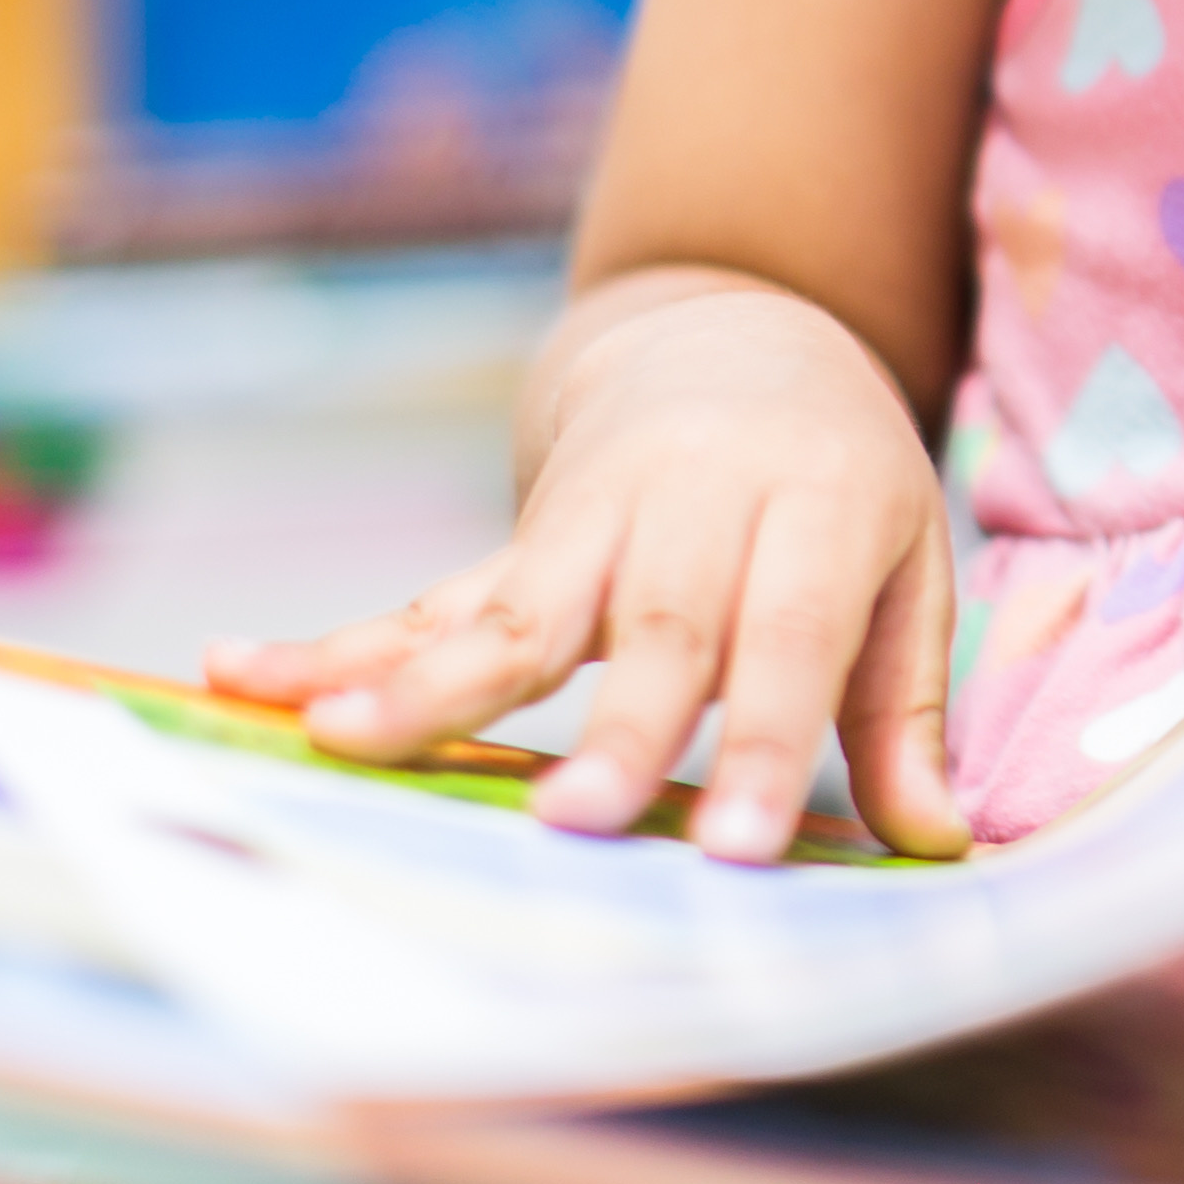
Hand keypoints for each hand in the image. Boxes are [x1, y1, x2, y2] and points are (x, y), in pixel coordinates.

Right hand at [201, 277, 968, 861]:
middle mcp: (699, 504)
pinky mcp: (520, 539)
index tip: (738, 849)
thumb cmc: (838, 486)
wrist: (742, 333)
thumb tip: (942, 841)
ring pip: (512, 605)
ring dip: (427, 684)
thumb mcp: (903, 570)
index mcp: (818, 510)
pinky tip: (241, 675)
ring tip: (348, 748)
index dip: (769, 744)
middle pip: (658, 626)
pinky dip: (335, 643)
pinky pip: (424, 597)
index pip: (797, 641)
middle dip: (613, 728)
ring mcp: (593, 514)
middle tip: (572, 821)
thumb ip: (905, 707)